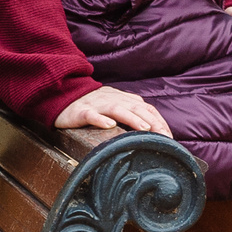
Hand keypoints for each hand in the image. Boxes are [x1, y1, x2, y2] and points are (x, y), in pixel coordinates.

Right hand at [52, 86, 168, 135]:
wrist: (62, 94)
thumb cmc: (91, 104)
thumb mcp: (114, 105)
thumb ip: (131, 111)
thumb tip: (153, 126)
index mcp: (123, 99)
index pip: (146, 108)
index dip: (159, 121)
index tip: (170, 137)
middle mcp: (113, 99)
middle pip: (136, 108)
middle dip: (152, 122)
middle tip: (164, 137)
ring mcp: (96, 104)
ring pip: (117, 109)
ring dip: (132, 118)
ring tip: (144, 128)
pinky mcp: (80, 111)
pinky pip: (91, 114)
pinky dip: (100, 119)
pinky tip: (108, 125)